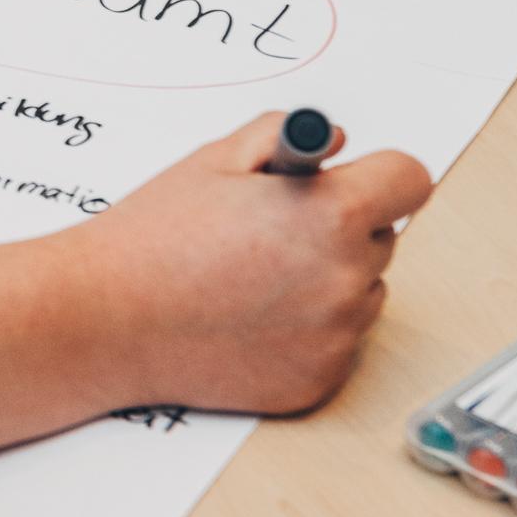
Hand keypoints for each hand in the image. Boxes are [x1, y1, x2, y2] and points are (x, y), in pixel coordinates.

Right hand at [66, 111, 431, 415]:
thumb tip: (338, 143)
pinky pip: (336, 342)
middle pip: (383, 238)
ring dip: (326, 280)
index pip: (409, 180)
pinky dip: (304, 330)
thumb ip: (285, 136)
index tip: (351, 181)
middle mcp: (347, 278)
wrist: (107, 319)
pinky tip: (246, 319)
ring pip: (362, 292)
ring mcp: (337, 336)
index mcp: (330, 214)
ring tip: (249, 279)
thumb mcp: (214, 160)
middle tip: (269, 231)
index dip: (377, 174)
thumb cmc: (153, 238)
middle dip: (340, 227)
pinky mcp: (320, 380)